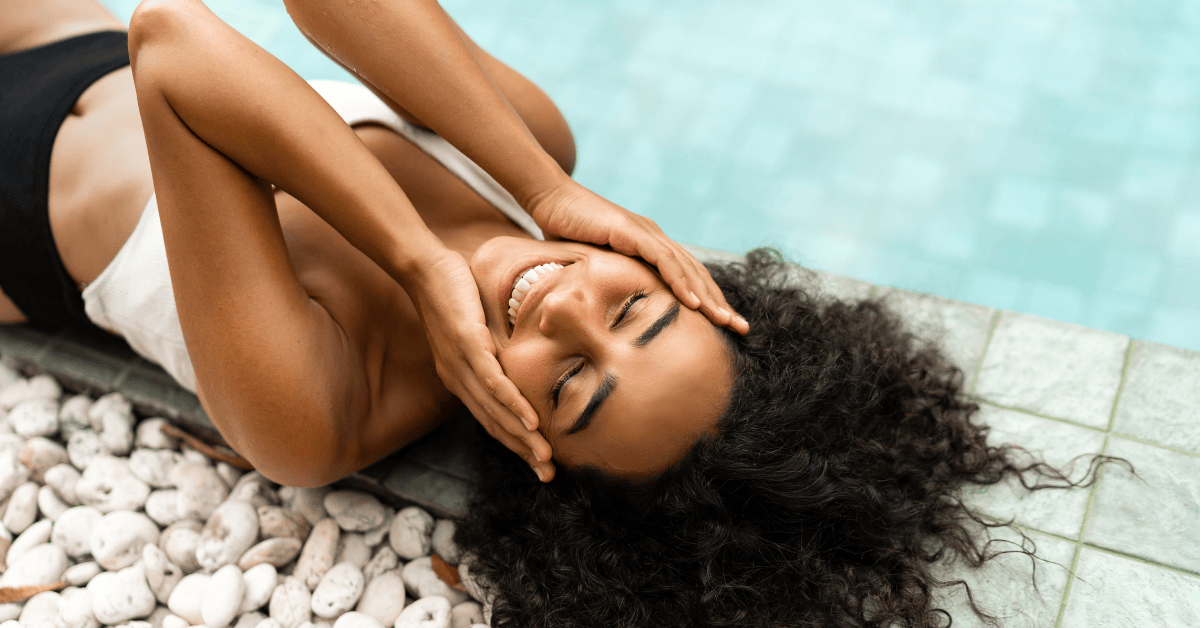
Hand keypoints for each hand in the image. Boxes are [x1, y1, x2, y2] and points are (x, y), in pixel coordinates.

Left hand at [404, 249, 555, 480]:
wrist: (425, 268)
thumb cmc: (454, 294)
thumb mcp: (479, 329)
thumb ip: (498, 349)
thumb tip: (524, 356)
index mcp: (461, 379)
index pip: (491, 420)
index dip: (515, 444)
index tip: (539, 463)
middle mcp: (459, 380)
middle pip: (494, 425)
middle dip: (522, 453)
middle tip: (548, 477)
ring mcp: (461, 365)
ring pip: (495, 411)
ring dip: (522, 437)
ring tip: (544, 458)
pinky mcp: (467, 345)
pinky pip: (492, 382)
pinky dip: (512, 405)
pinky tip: (530, 422)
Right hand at [529, 182, 748, 334]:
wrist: (550, 199)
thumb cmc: (567, 233)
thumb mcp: (594, 265)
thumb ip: (610, 281)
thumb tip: (610, 315)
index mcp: (651, 247)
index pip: (688, 277)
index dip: (709, 301)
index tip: (726, 326)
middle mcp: (655, 239)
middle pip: (696, 274)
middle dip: (719, 303)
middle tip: (741, 328)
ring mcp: (645, 233)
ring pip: (685, 269)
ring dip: (706, 297)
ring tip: (723, 321)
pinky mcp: (631, 231)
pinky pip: (661, 259)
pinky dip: (679, 281)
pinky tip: (692, 302)